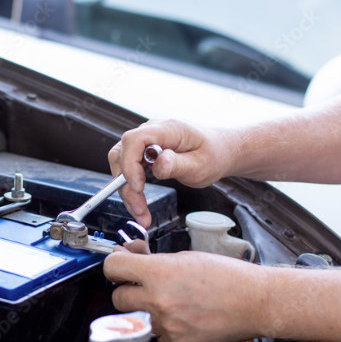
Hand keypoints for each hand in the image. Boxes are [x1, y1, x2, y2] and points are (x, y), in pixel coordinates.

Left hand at [103, 249, 267, 341]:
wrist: (255, 302)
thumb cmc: (227, 277)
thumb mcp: (185, 257)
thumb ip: (152, 260)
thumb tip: (130, 256)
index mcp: (159, 274)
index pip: (112, 268)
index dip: (114, 265)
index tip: (119, 266)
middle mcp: (158, 301)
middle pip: (117, 297)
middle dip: (127, 290)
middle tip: (143, 286)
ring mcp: (166, 326)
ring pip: (136, 318)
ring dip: (145, 310)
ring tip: (169, 302)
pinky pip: (156, 336)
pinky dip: (164, 329)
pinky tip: (182, 318)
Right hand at [108, 119, 233, 226]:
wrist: (218, 151)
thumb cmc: (212, 155)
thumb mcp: (201, 165)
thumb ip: (178, 164)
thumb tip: (159, 163)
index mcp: (168, 129)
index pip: (135, 140)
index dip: (130, 163)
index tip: (138, 187)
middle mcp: (153, 131)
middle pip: (122, 153)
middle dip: (125, 184)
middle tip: (138, 209)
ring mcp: (147, 141)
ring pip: (122, 163)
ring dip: (126, 190)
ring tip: (140, 212)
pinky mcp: (144, 151)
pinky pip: (128, 168)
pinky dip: (131, 188)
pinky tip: (139, 204)